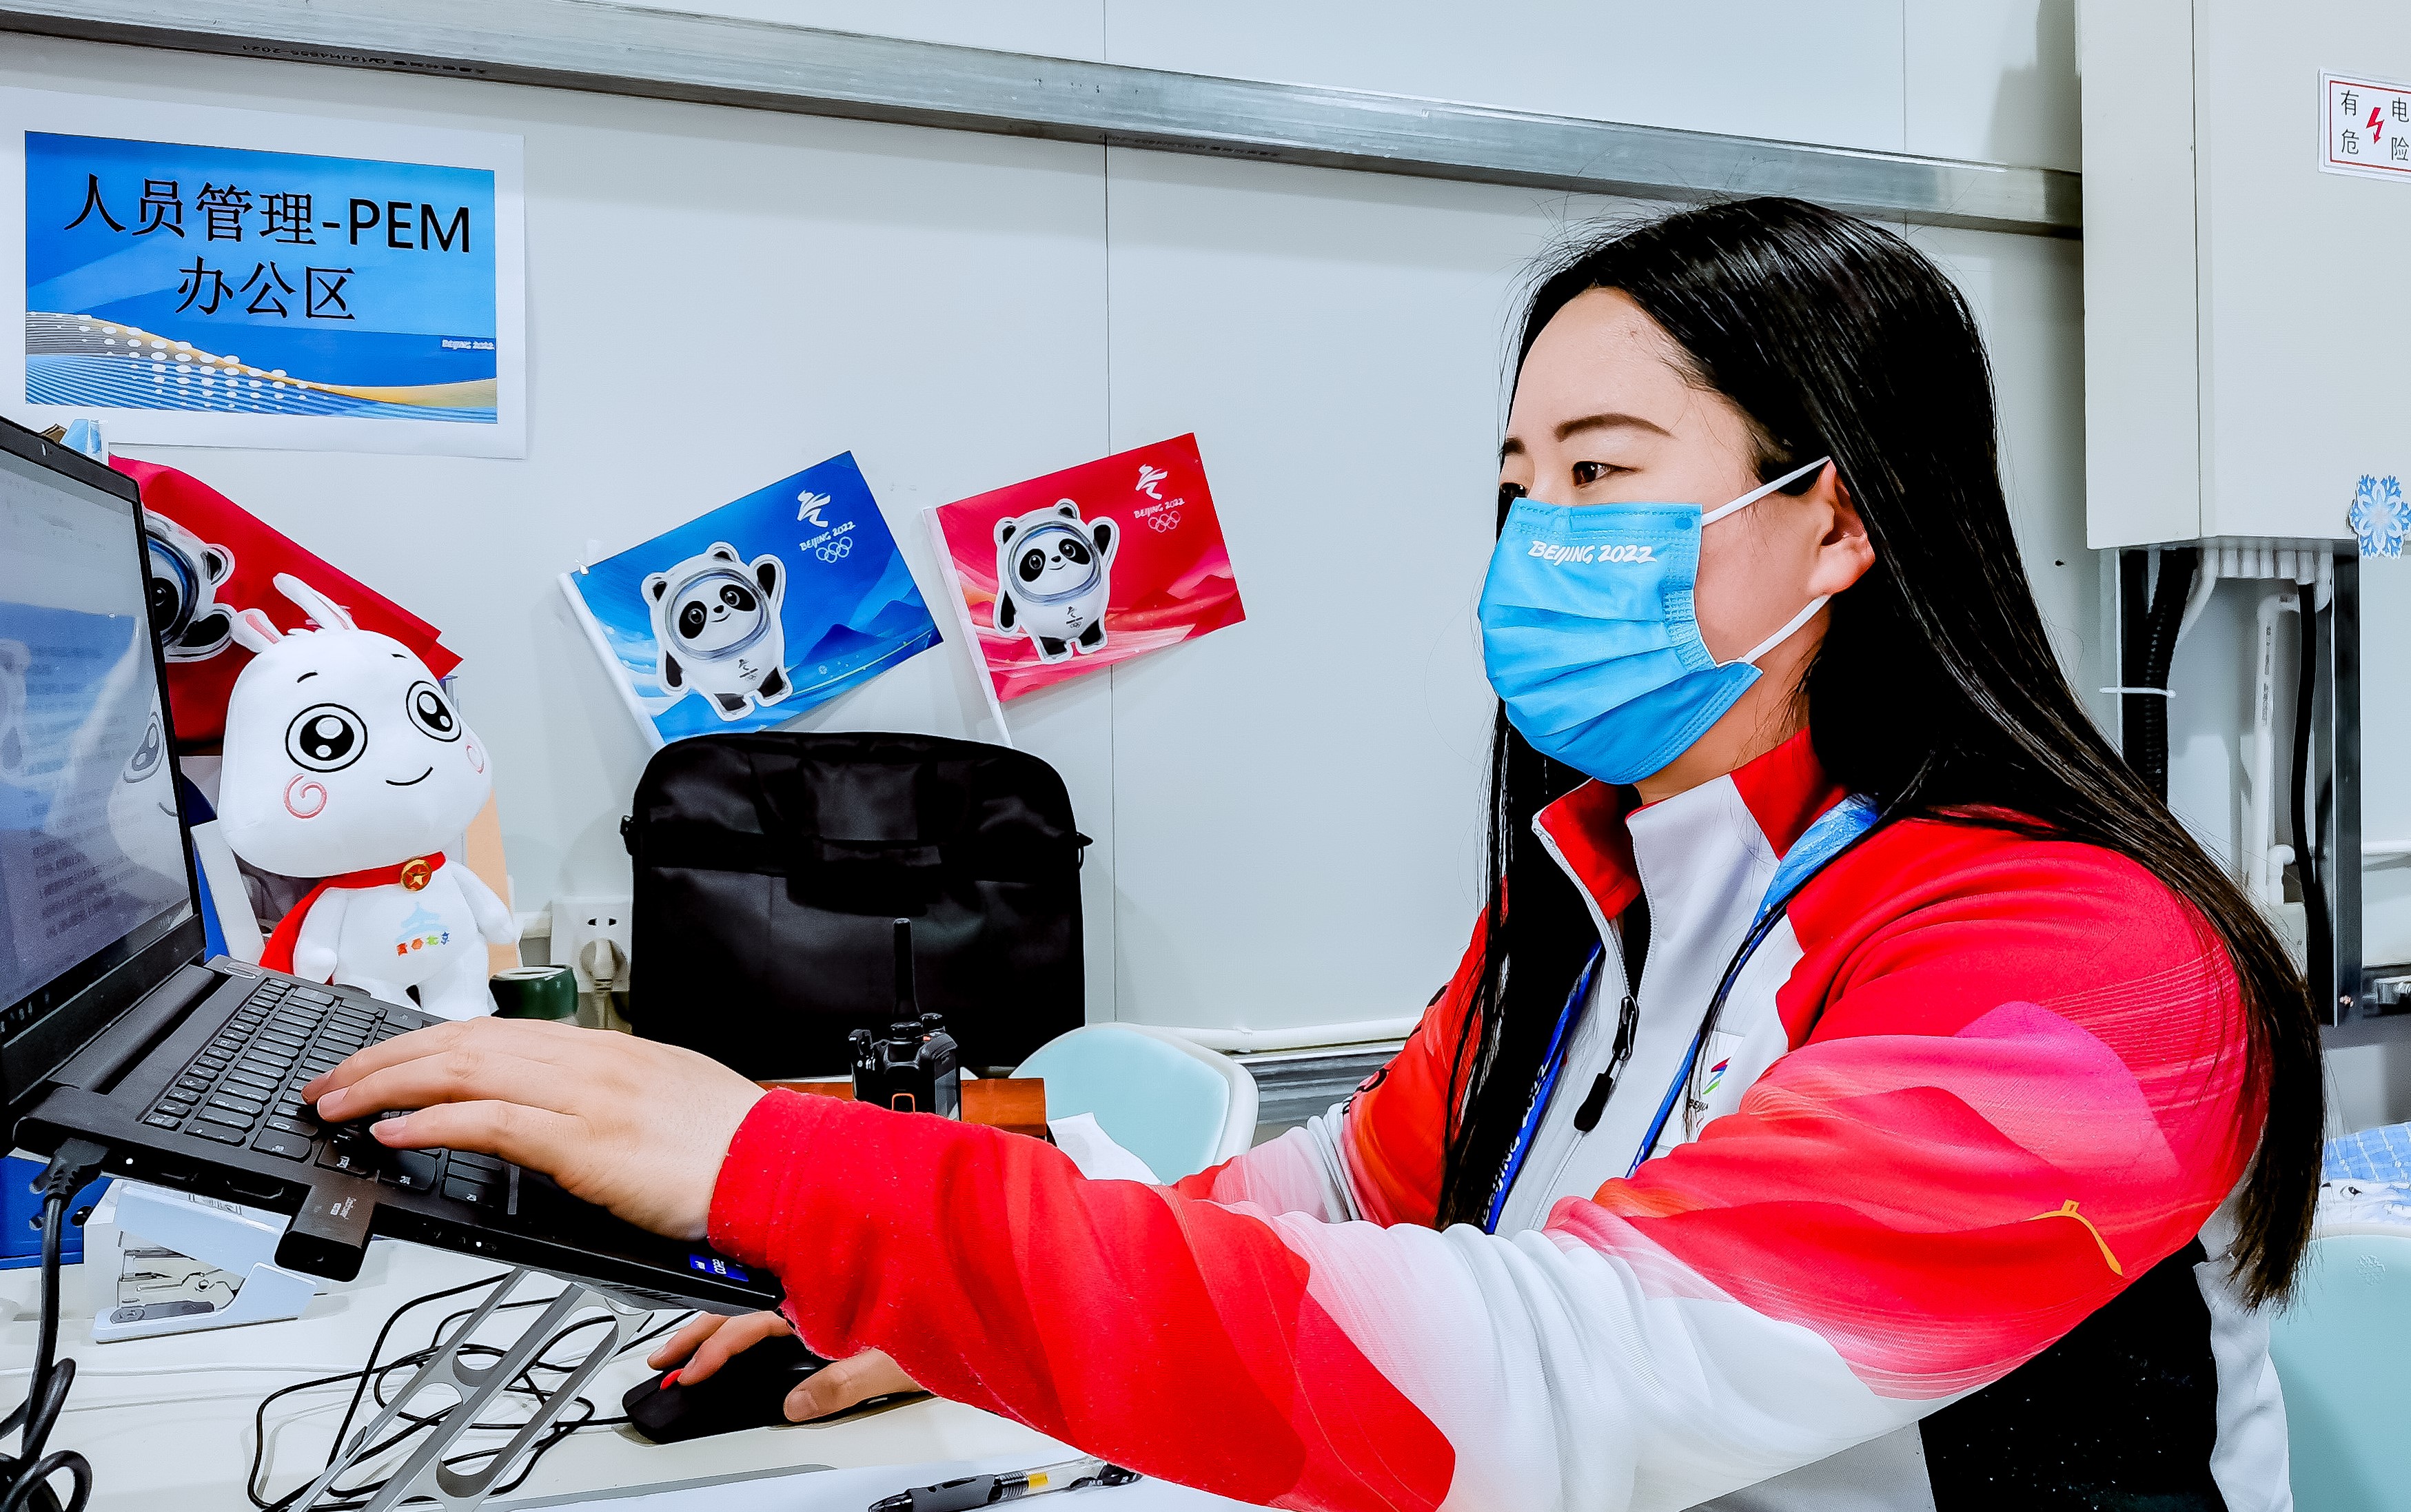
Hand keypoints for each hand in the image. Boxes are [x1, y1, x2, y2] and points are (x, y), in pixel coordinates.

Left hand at [301, 1018, 764, 1239]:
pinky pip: (491, 1122)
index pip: (490, 1031)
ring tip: (341, 1103)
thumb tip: (549, 1107)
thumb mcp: (658, 1097)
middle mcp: (586, 1060)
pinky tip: (394, 1132)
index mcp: (603, 1049)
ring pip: (463, 1071)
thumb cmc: (728, 1146)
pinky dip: (434, 1122)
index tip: (380, 1061)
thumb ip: (600, 1094)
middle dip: (384, 1059)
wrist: (777, 1168)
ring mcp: (584, 1097)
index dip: (422, 1043)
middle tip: (332, 1082)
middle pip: (461, 1042)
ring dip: (388, 1085)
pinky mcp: (584, 1142)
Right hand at [648, 1313, 921, 1421]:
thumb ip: (838, 1384)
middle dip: (698, 1335)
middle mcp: (818, 1290)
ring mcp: (823, 1296)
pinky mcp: (832, 1307)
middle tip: (663, 1362)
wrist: (975, 1301)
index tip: (688, 1371)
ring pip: (755, 1309)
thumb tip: (795, 1406)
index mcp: (821, 1295)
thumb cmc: (943, 1315)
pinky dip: (745, 1328)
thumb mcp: (888, 1359)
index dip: (715, 1348)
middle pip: (743, 1311)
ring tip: (684, 1353)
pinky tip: (734, 1341)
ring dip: (716, 1330)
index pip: (751, 1322)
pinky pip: (775, 1313)